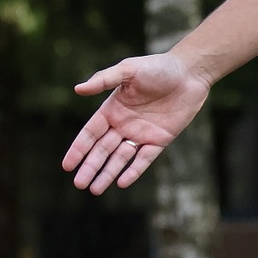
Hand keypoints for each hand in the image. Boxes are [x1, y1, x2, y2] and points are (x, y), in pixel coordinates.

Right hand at [61, 51, 210, 192]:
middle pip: (102, 151)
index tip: (67, 166)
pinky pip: (144, 159)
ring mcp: (141, 134)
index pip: (90, 134)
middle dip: (90, 167)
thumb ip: (104, 80)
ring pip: (120, 159)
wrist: (190, 73)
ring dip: (107, 174)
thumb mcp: (129, 70)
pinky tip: (122, 183)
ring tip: (95, 190)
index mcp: (112, 110)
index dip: (78, 150)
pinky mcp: (160, 140)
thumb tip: (78, 89)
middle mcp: (123, 124)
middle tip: (79, 184)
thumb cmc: (158, 67)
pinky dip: (133, 171)